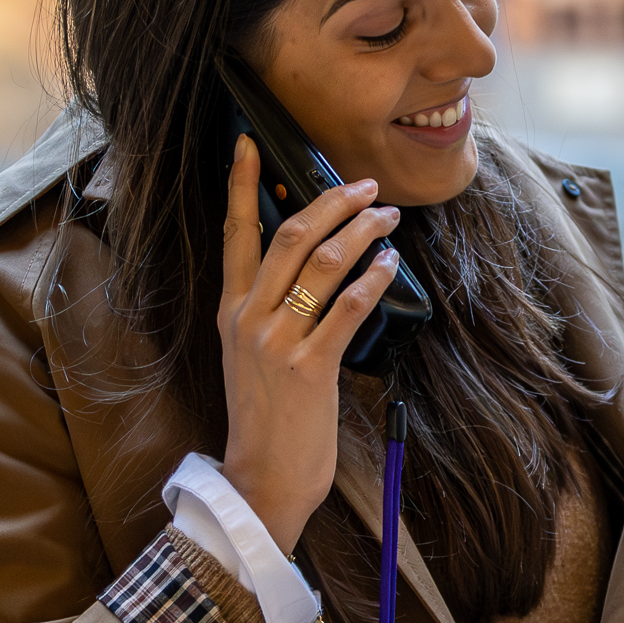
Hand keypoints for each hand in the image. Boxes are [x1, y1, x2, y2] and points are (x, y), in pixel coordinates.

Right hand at [216, 134, 401, 552]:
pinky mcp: (310, 367)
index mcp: (232, 311)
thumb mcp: (254, 357)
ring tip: (389, 219)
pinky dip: (375, 277)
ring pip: (324, 262)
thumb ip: (269, 312)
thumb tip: (307, 270)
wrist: (262, 479)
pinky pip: (348, 306)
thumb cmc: (267, 421)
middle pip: (291, 235)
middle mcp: (249, 318)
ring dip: (364, 232)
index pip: (235, 232)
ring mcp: (277, 341)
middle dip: (333, 200)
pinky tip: (391, 265)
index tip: (250, 143)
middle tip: (366, 186)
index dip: (241, 183)